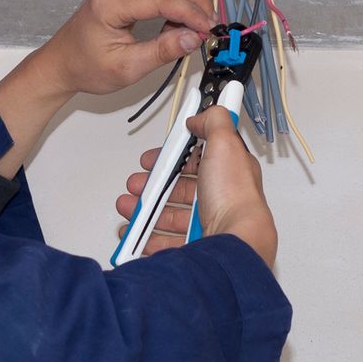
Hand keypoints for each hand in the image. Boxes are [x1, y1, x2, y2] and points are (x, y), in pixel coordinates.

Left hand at [31, 0, 216, 98]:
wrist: (62, 63)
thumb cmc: (85, 66)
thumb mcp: (126, 68)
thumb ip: (162, 51)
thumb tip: (192, 38)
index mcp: (109, 2)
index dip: (191, 12)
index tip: (208, 29)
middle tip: (209, 23)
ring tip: (194, 23)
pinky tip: (178, 19)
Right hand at [116, 109, 276, 268]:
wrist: (235, 244)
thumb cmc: (234, 198)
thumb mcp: (226, 144)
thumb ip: (214, 122)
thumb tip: (202, 115)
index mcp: (228, 173)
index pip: (198, 159)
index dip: (174, 157)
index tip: (154, 158)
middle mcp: (220, 199)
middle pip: (181, 189)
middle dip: (154, 185)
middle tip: (136, 184)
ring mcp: (209, 224)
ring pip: (171, 215)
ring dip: (145, 210)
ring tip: (128, 208)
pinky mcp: (197, 246)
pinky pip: (168, 243)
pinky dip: (148, 237)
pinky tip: (136, 233)